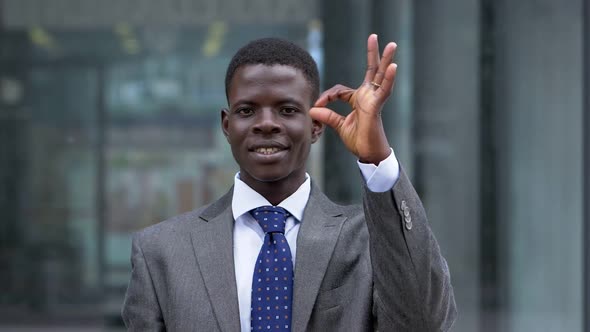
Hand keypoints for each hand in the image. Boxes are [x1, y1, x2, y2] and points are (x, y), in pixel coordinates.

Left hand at [310, 34, 396, 164]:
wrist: (368, 153)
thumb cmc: (358, 140)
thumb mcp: (338, 126)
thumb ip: (327, 116)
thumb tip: (312, 110)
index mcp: (359, 100)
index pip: (340, 90)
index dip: (327, 97)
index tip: (317, 106)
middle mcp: (368, 96)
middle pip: (371, 70)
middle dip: (373, 54)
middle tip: (374, 37)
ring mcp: (374, 100)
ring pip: (381, 75)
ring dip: (386, 60)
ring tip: (391, 45)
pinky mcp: (377, 106)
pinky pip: (384, 91)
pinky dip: (389, 79)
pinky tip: (393, 67)